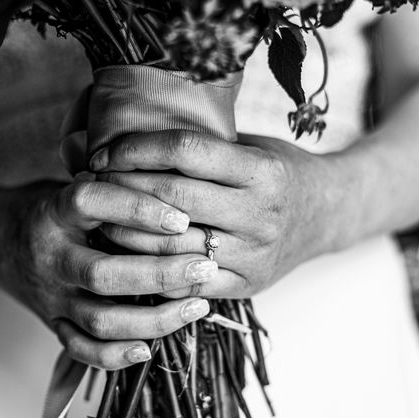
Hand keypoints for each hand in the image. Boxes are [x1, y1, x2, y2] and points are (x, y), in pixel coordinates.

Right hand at [0, 174, 216, 368]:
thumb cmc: (50, 209)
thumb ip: (109, 182)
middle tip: (206, 266)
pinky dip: (116, 356)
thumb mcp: (69, 184)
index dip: (138, 208)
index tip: (182, 217)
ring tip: (198, 304)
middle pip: (104, 273)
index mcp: (52, 211)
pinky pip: (82, 350)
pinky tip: (150, 348)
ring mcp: (50, 296)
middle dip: (162, 273)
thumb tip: (174, 173)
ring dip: (155, 318)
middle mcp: (49, 256)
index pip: (91, 201)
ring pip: (101, 320)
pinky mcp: (52, 323)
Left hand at [89, 130, 335, 298]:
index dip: (136, 148)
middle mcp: (261, 215)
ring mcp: (255, 255)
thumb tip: (120, 131)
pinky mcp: (247, 286)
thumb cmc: (277, 172)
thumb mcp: (250, 146)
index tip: (105, 152)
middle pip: (172, 200)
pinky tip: (128, 255)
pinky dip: (151, 271)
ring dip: (125, 233)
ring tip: (100, 219)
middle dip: (121, 190)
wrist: (326, 215)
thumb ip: (200, 146)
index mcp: (262, 171)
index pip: (185, 152)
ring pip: (172, 248)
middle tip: (92, 183)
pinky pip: (185, 285)